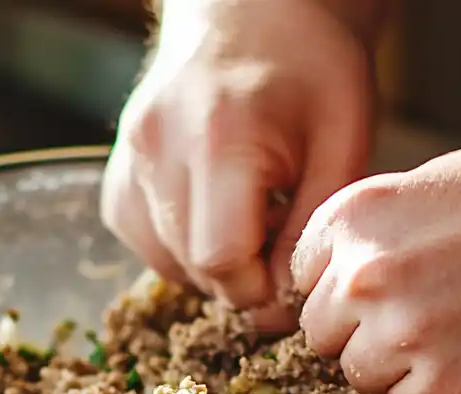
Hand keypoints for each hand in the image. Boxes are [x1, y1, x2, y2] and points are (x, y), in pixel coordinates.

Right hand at [102, 0, 375, 329]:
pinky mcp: (117, 172)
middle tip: (278, 249)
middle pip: (190, 265)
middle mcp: (158, 149)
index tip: (290, 278)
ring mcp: (129, 158)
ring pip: (163, 260)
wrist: (253, 12)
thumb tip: (280, 297)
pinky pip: (142, 239)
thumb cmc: (311, 68)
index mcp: (220, 140)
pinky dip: (179, 247)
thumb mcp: (343, 141)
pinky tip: (215, 216)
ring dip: (209, 265)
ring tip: (250, 224)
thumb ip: (312, 224)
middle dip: (239, 279)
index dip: (258, 287)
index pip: (219, 259)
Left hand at [291, 134, 460, 393]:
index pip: (305, 277)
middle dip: (363, 332)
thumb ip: (381, 232)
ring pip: (360, 378)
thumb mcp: (440, 184)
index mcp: (356, 218)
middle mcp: (365, 278)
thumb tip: (345, 275)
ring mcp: (402, 338)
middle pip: (323, 333)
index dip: (343, 289)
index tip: (380, 293)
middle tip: (428, 320)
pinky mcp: (445, 391)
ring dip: (399, 369)